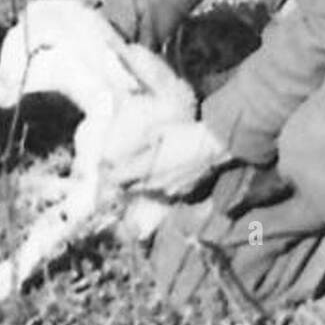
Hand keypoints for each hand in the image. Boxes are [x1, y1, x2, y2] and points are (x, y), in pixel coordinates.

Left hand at [100, 105, 231, 197]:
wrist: (215, 145)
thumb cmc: (186, 133)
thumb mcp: (159, 130)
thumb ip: (141, 141)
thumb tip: (128, 147)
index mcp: (146, 168)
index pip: (118, 179)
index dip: (111, 174)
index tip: (109, 168)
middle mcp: (155, 184)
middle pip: (132, 188)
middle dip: (127, 180)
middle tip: (126, 169)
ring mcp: (170, 191)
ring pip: (149, 191)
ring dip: (145, 183)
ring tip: (149, 169)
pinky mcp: (184, 194)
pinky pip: (166, 192)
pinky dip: (163, 185)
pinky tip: (169, 172)